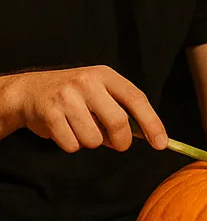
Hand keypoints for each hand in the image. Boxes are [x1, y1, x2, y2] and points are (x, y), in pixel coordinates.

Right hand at [0, 66, 167, 152]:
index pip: (136, 98)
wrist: (29, 91)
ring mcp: (68, 96)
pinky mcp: (50, 113)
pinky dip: (71, 145)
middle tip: (117, 144)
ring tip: (79, 128)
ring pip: (93, 139)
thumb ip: (119, 108)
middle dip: (121, 141)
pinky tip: (64, 130)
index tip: (161, 144)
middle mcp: (88, 82)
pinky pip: (72, 145)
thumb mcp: (98, 91)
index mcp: (105, 75)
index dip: (152, 122)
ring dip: (90, 142)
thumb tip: (144, 135)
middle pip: (118, 122)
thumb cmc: (72, 95)